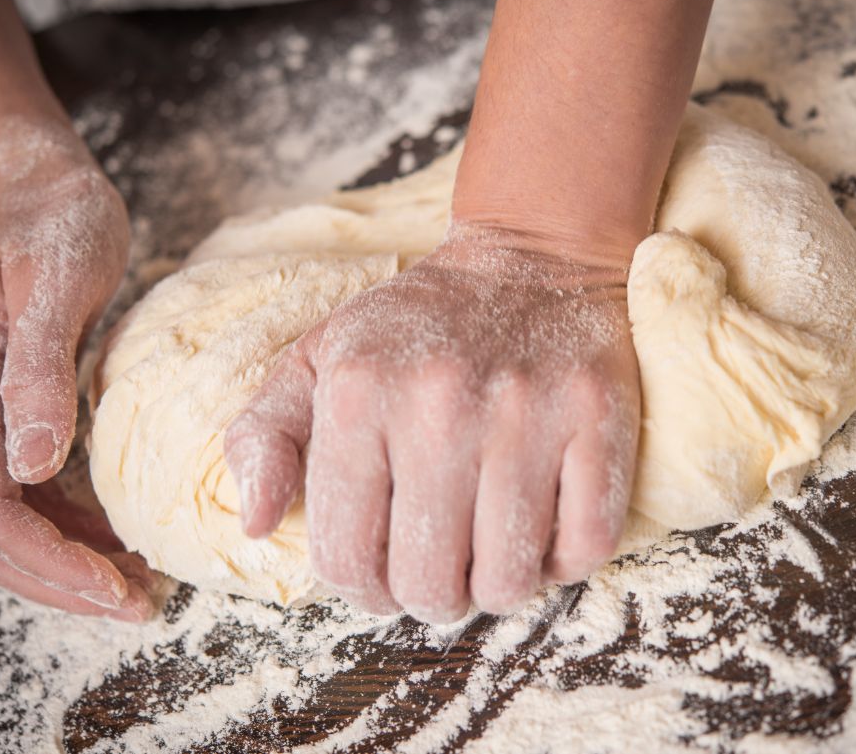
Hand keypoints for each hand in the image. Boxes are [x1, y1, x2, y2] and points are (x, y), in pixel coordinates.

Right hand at [0, 117, 153, 619]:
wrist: (40, 191)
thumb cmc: (55, 225)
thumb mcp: (58, 284)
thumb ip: (38, 372)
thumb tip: (31, 464)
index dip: (47, 562)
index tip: (116, 589)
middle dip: (57, 581)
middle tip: (135, 606)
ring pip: (1, 521)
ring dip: (62, 562)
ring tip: (132, 585)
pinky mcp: (7, 413)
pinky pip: (24, 492)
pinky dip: (67, 525)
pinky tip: (115, 537)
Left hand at [225, 228, 640, 621]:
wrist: (533, 259)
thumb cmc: (418, 323)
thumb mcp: (319, 358)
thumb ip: (265, 436)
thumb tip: (257, 526)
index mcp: (360, 395)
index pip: (346, 558)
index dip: (362, 589)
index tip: (382, 575)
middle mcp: (441, 406)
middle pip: (430, 583)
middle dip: (429, 597)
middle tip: (440, 569)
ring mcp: (527, 414)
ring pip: (509, 580)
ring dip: (496, 587)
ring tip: (490, 551)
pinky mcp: (598, 418)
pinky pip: (587, 545)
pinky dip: (564, 562)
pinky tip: (544, 533)